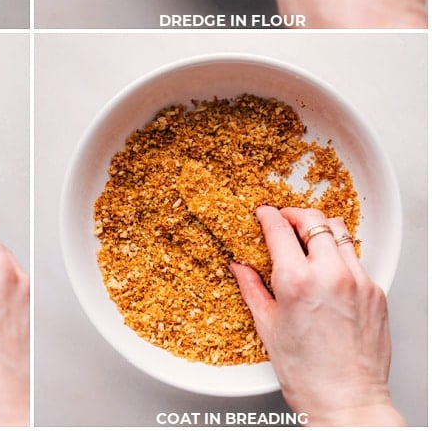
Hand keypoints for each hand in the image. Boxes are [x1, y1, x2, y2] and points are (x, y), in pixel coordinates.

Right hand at [230, 206, 404, 426]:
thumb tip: (240, 267)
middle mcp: (330, 274)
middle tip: (284, 222)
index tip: (263, 214)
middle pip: (313, 219)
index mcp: (297, 280)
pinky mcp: (375, 292)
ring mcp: (357, 282)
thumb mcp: (268, 326)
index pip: (279, 227)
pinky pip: (355, 258)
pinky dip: (339, 255)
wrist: (348, 403)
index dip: (267, 215)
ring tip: (308, 241)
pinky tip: (328, 270)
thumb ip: (252, 287)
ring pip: (339, 231)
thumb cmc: (307, 374)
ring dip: (320, 230)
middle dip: (294, 216)